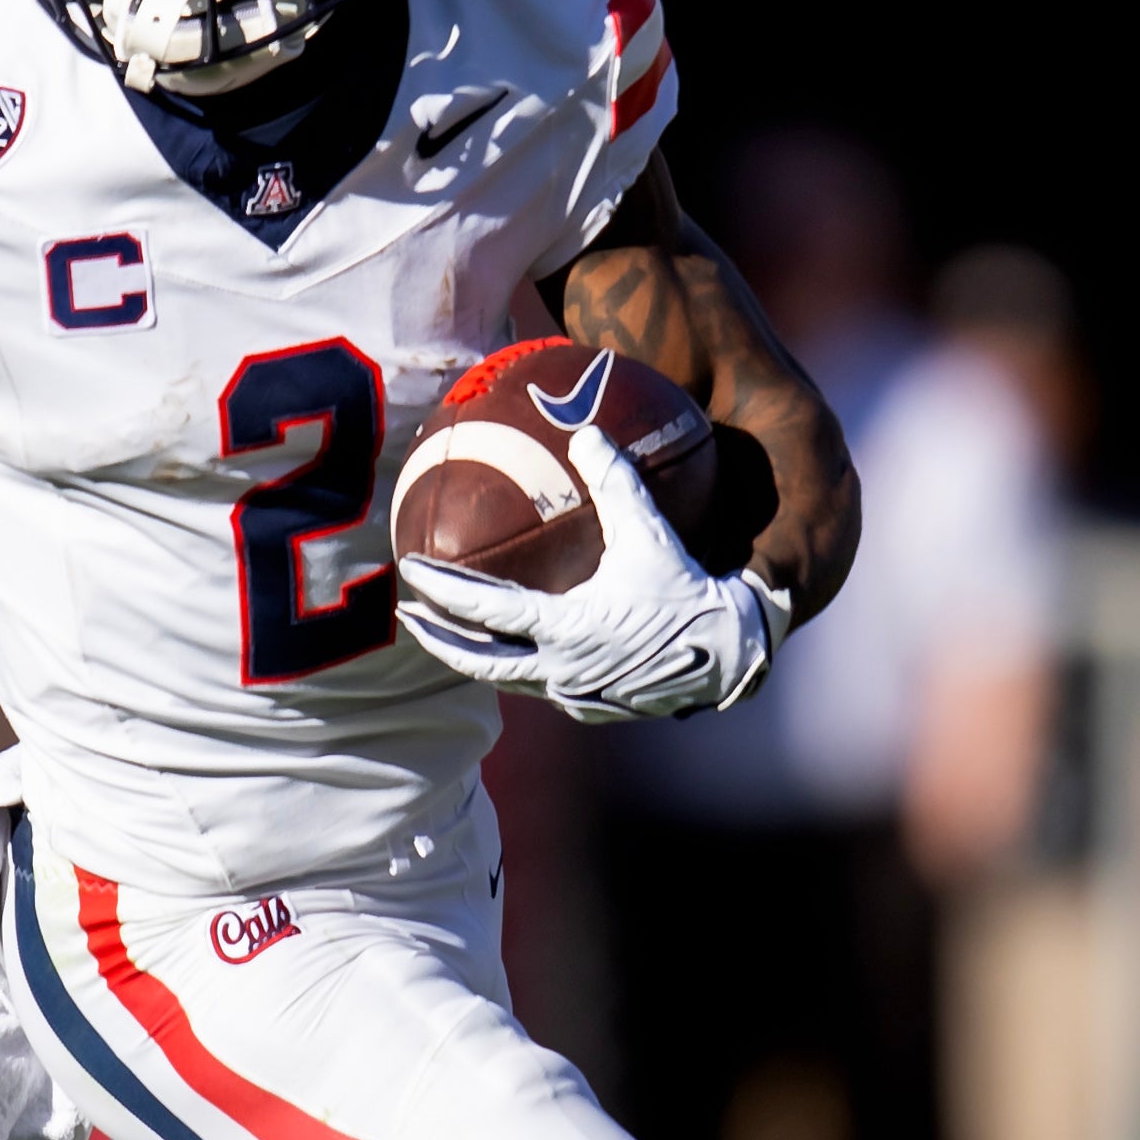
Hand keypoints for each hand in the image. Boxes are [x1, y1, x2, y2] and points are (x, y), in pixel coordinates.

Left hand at [397, 423, 785, 723]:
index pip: (489, 611)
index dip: (444, 591)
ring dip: (474, 658)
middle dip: (437, 640)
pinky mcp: (591, 707)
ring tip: (448, 634)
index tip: (412, 572)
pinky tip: (512, 648)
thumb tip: (587, 433)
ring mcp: (575, 695)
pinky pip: (542, 686)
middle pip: (480, 663)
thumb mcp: (651, 533)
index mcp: (568, 630)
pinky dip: (517, 667)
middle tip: (408, 616)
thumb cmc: (687, 592)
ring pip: (508, 680)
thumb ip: (616, 483)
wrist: (731, 655)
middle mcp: (563, 671)